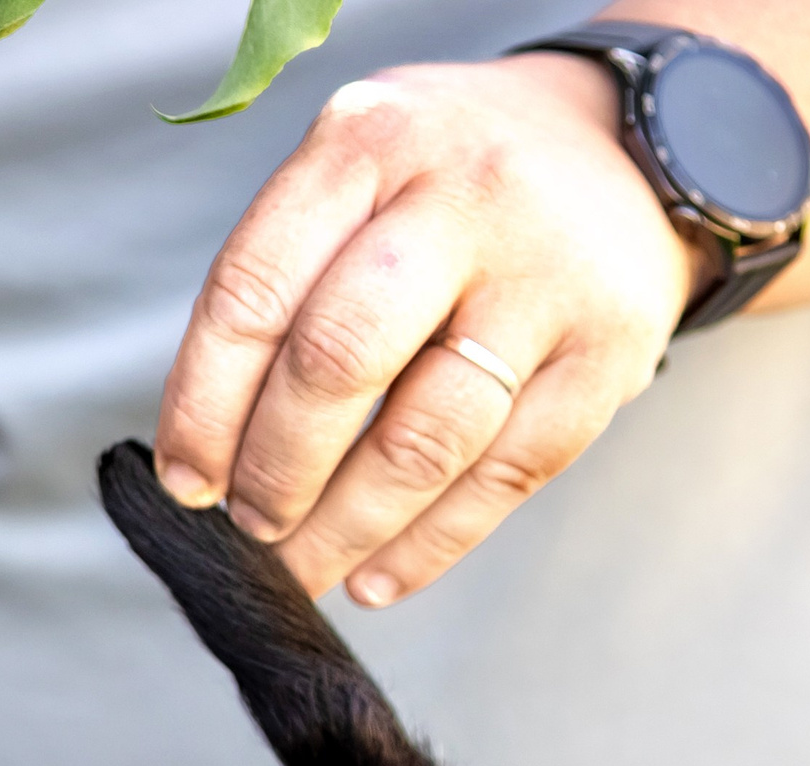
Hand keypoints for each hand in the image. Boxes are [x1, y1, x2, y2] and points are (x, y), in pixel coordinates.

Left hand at [153, 53, 709, 606]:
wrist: (624, 145)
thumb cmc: (444, 186)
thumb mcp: (355, 175)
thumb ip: (282, 285)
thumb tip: (206, 456)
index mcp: (368, 144)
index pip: (254, 293)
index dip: (204, 406)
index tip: (185, 482)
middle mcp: (465, 199)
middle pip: (338, 364)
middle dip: (274, 470)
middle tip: (249, 525)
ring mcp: (549, 277)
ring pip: (424, 439)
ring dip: (344, 527)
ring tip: (301, 565)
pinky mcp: (610, 353)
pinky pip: (505, 477)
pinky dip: (428, 546)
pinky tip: (375, 578)